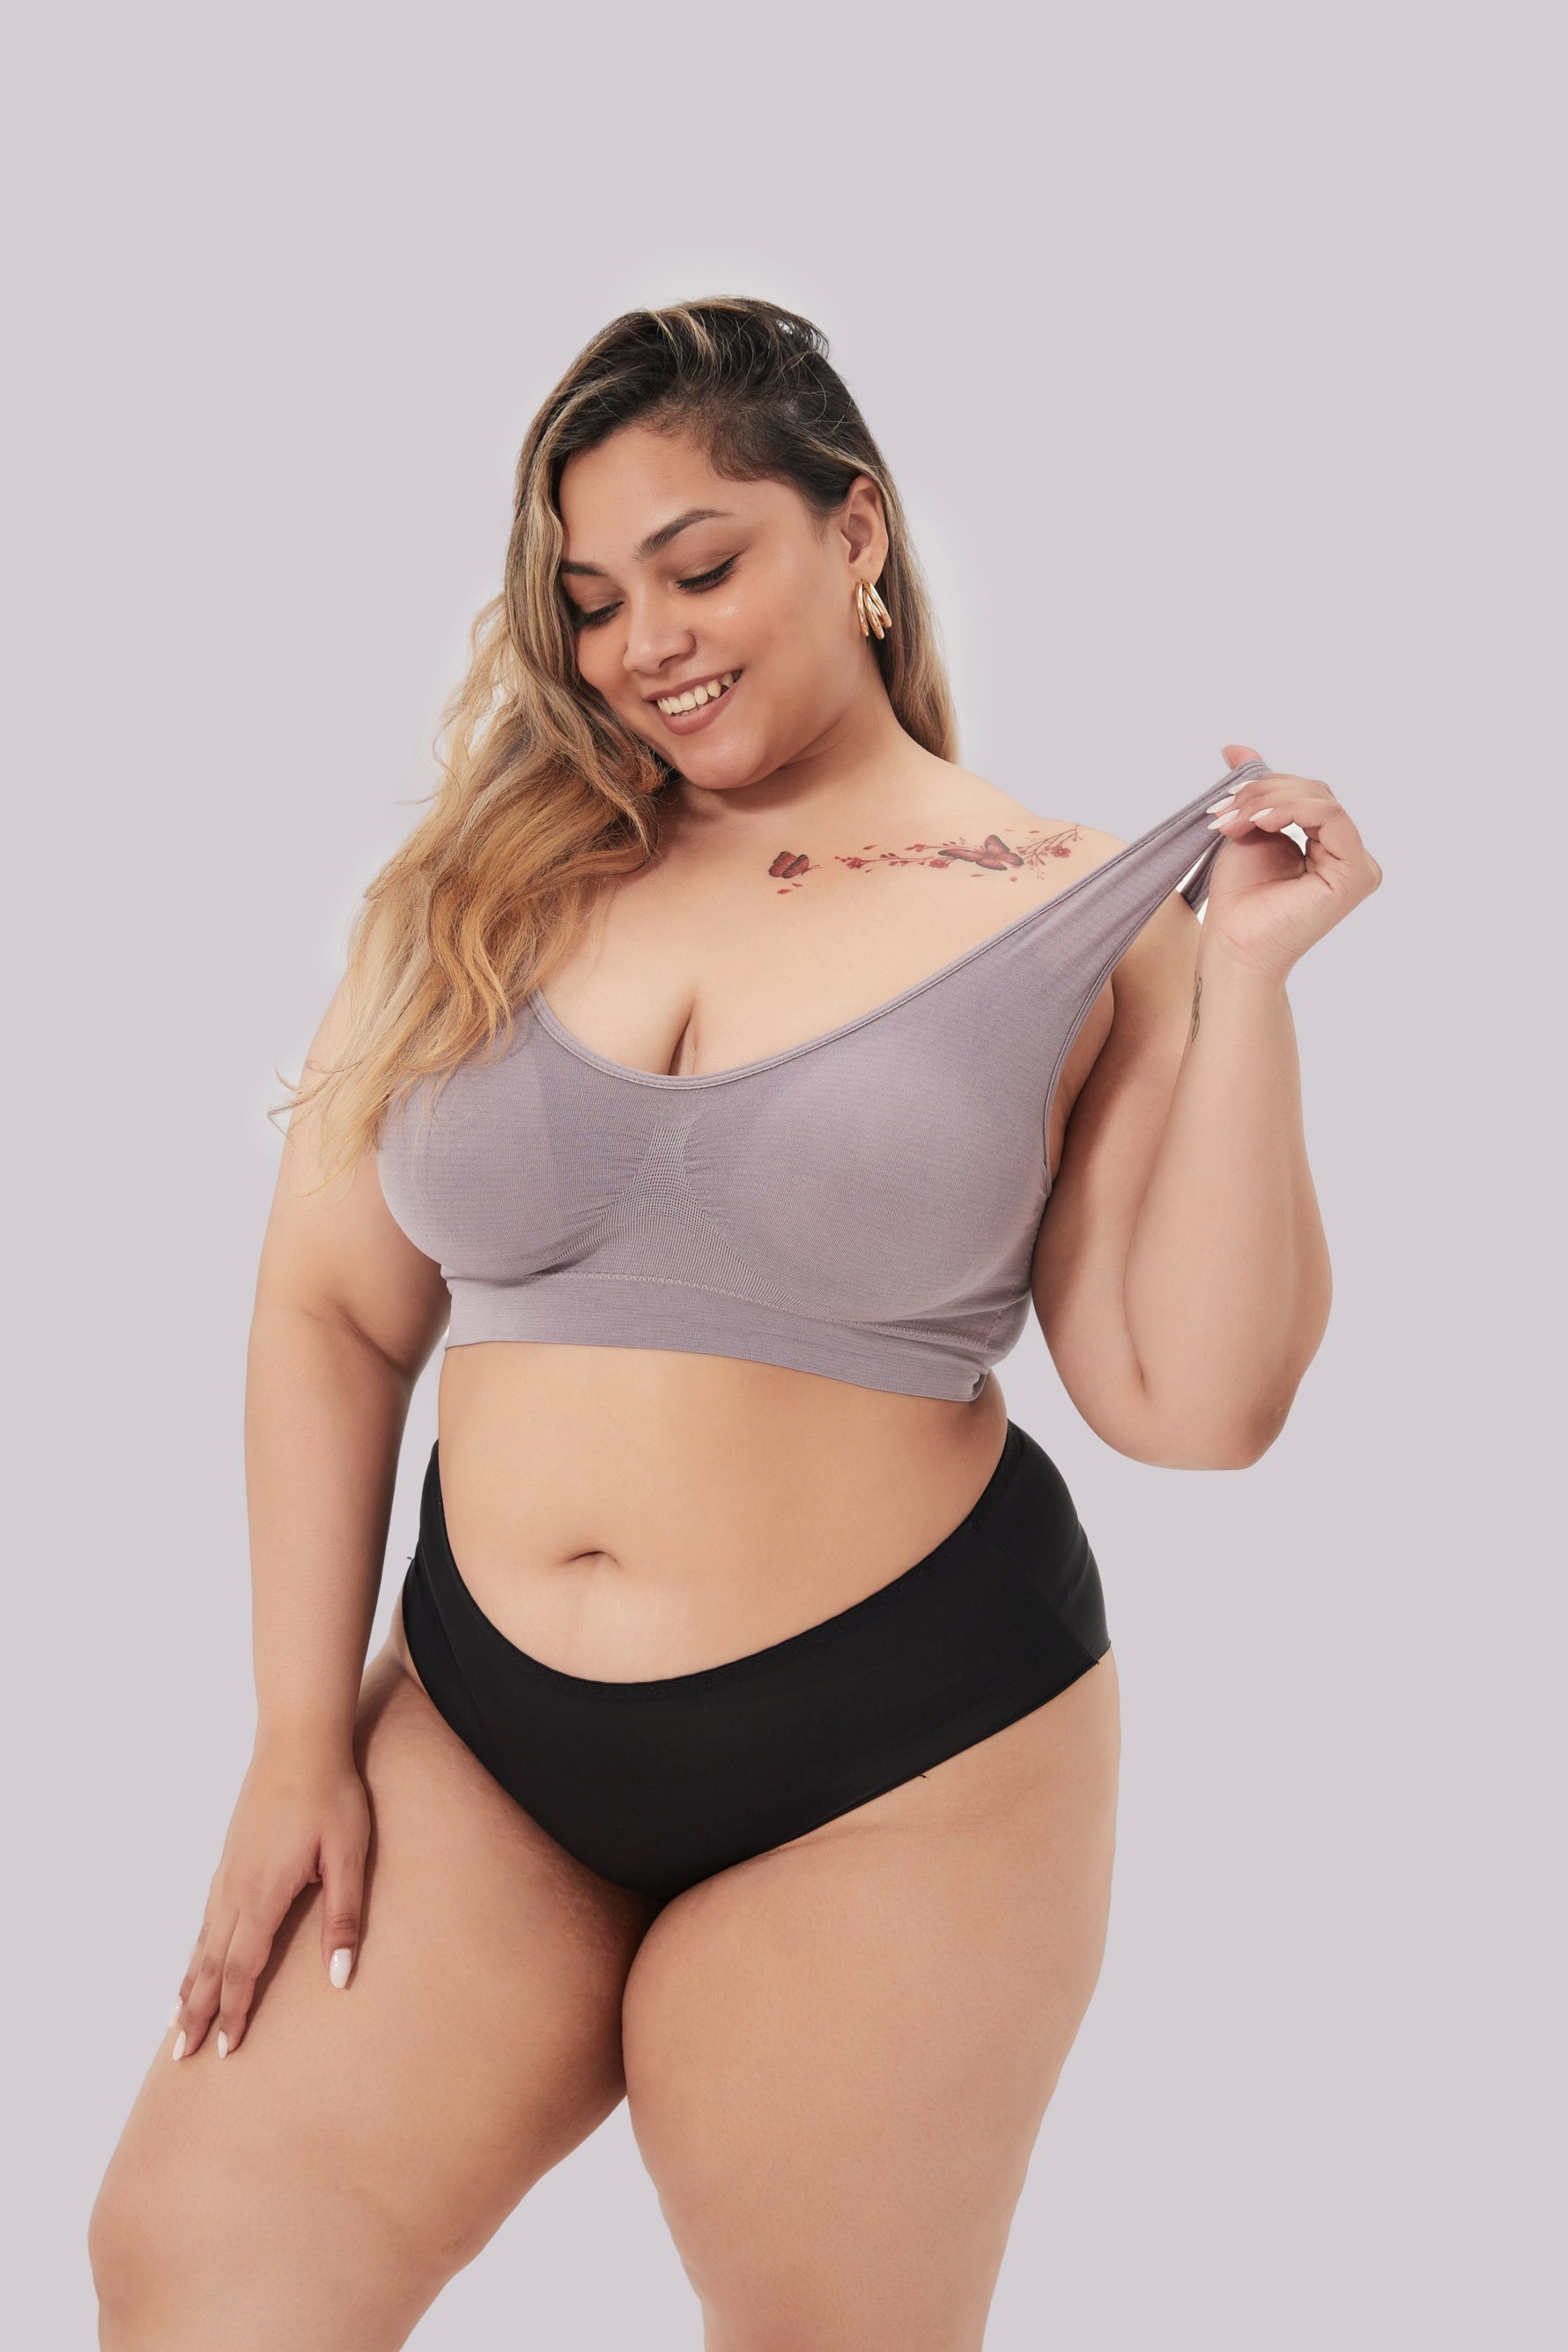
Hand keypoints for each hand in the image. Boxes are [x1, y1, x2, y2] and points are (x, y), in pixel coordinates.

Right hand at [170, 1737, 368, 2059]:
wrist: (299, 1739)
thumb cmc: (331, 1794)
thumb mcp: (349, 1855)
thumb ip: (343, 1917)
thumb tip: (340, 1977)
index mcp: (262, 1894)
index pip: (243, 1968)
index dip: (234, 2012)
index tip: (223, 2052)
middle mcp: (235, 1889)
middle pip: (212, 1964)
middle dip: (198, 2012)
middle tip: (181, 2057)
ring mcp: (228, 1872)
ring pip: (203, 1942)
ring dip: (190, 1985)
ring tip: (176, 2023)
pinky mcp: (231, 1857)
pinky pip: (206, 1917)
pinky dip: (196, 1949)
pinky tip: (196, 1959)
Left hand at [1201, 742, 1382, 980]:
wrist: (1233, 946)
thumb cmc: (1239, 899)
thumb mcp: (1244, 829)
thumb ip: (1251, 790)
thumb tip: (1236, 747)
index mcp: (1328, 845)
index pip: (1307, 795)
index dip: (1265, 788)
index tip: (1221, 804)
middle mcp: (1348, 854)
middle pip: (1315, 793)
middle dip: (1264, 793)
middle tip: (1223, 811)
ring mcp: (1357, 865)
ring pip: (1321, 800)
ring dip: (1269, 801)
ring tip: (1234, 820)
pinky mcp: (1357, 875)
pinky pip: (1331, 818)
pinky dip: (1291, 810)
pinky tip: (1260, 822)